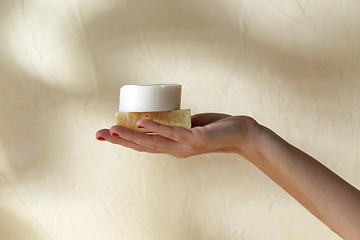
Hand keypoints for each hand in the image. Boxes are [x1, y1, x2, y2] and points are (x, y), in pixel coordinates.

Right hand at [95, 113, 260, 157]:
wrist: (242, 134)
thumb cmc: (216, 128)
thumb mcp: (190, 126)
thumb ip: (175, 124)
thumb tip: (160, 115)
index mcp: (172, 146)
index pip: (143, 144)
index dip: (123, 140)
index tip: (105, 134)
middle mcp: (175, 149)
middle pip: (143, 146)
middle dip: (119, 140)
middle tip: (98, 135)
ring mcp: (184, 146)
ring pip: (153, 142)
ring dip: (131, 136)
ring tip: (113, 130)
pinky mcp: (196, 139)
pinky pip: (173, 133)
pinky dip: (156, 128)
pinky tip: (141, 123)